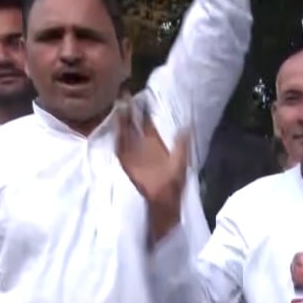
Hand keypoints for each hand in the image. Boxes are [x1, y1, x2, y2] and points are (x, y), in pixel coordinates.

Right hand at [114, 99, 191, 238]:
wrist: (161, 210)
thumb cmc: (172, 190)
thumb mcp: (180, 166)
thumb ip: (182, 146)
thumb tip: (187, 126)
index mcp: (156, 147)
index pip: (148, 124)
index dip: (145, 110)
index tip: (140, 94)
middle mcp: (142, 149)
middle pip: (133, 125)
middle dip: (128, 110)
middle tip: (122, 92)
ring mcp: (132, 156)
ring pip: (124, 133)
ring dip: (120, 119)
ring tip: (117, 102)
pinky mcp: (123, 165)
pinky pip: (118, 147)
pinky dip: (117, 136)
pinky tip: (115, 123)